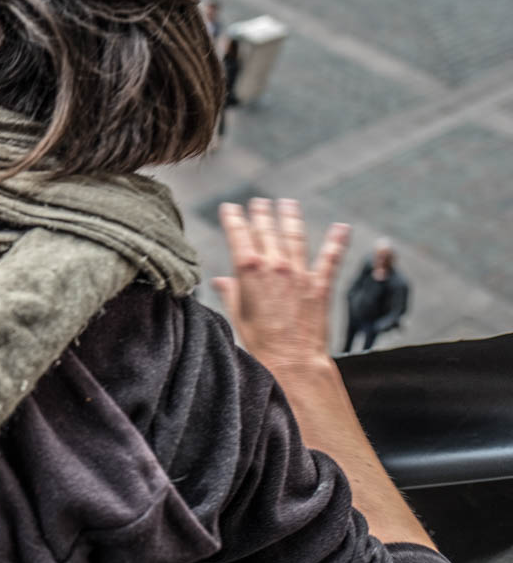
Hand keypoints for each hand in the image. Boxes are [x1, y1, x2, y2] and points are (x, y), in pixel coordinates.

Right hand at [212, 198, 348, 373]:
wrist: (291, 360)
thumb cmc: (260, 341)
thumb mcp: (237, 314)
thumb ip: (231, 292)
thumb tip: (220, 282)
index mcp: (248, 270)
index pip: (239, 234)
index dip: (233, 218)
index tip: (230, 208)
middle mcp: (274, 266)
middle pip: (266, 230)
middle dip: (261, 213)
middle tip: (259, 202)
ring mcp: (298, 273)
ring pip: (294, 236)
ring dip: (290, 217)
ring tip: (288, 204)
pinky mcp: (319, 285)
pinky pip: (330, 258)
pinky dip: (337, 241)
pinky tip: (342, 227)